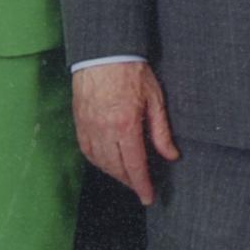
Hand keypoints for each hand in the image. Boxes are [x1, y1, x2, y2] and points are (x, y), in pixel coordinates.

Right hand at [73, 61, 178, 204]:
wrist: (104, 51)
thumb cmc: (132, 71)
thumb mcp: (154, 98)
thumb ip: (161, 130)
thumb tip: (171, 155)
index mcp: (126, 125)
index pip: (134, 166)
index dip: (142, 185)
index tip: (148, 198)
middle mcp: (105, 130)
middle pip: (116, 168)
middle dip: (129, 181)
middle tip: (140, 186)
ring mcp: (89, 126)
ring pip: (100, 161)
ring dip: (113, 173)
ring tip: (126, 175)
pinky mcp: (79, 120)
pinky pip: (87, 149)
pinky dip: (97, 160)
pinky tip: (106, 161)